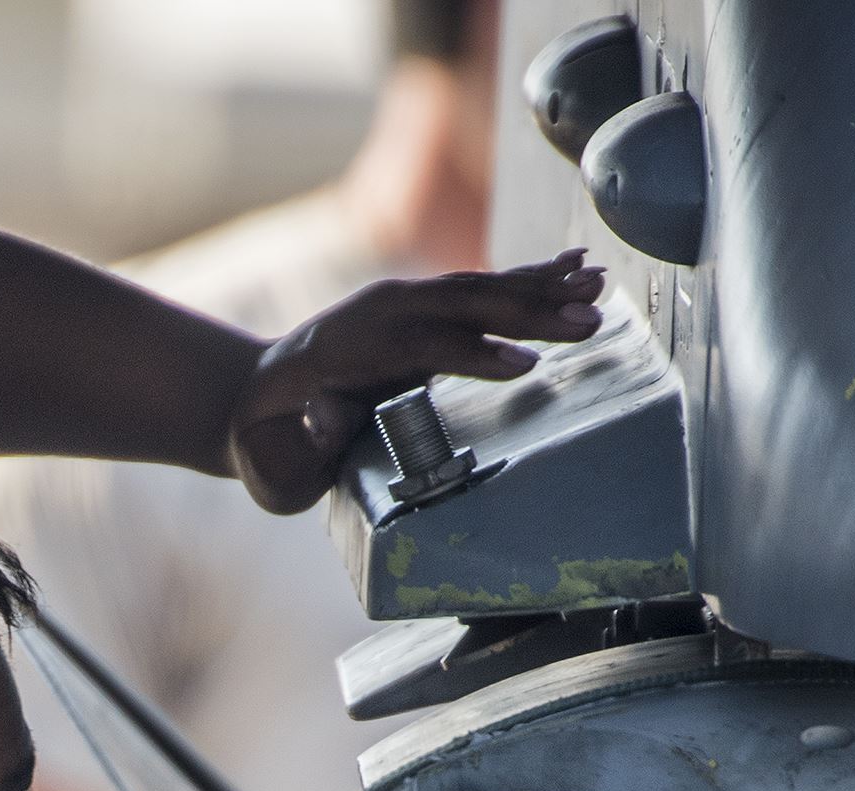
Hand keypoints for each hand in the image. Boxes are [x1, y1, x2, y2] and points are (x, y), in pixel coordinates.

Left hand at [226, 252, 606, 511]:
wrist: (255, 399)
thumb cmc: (271, 445)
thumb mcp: (273, 460)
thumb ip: (302, 443)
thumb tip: (325, 414)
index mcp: (343, 351)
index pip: (416, 347)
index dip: (470, 356)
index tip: (524, 367)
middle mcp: (377, 314)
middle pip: (460, 307)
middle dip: (526, 313)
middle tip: (588, 321)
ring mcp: (401, 303)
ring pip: (478, 289)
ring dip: (540, 288)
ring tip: (598, 287)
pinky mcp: (423, 306)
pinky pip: (482, 288)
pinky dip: (530, 278)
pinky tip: (575, 266)